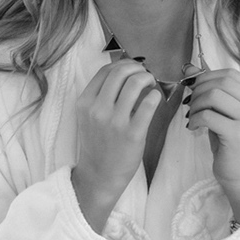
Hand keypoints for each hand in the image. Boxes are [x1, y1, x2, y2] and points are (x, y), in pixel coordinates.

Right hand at [70, 57, 162, 230]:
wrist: (99, 175)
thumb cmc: (98, 143)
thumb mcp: (90, 116)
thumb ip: (102, 95)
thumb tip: (127, 72)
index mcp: (84, 102)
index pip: (105, 71)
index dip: (123, 64)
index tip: (133, 69)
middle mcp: (97, 109)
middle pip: (120, 72)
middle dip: (138, 68)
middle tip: (145, 75)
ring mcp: (115, 121)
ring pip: (135, 83)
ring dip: (148, 78)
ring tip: (151, 85)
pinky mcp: (132, 133)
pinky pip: (149, 103)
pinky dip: (155, 96)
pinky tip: (155, 99)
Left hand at [184, 69, 239, 222]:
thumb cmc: (232, 142)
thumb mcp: (224, 112)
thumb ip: (211, 89)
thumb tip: (189, 68)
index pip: (231, 74)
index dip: (207, 77)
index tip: (194, 88)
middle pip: (222, 82)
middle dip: (199, 89)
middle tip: (191, 103)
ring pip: (214, 96)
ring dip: (196, 104)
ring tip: (193, 115)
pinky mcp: (239, 134)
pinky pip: (208, 116)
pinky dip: (195, 119)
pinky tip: (194, 127)